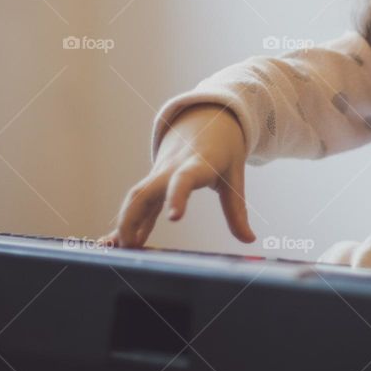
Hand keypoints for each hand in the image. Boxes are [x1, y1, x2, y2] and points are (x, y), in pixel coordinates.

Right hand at [99, 103, 255, 248]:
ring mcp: (159, 174)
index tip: (174, 218)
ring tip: (122, 250)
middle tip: (130, 247)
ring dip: (125, 222)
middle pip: (145, 191)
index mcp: (197, 164)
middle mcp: (171, 168)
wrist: (206, 121)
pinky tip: (121, 243)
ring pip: (135, 197)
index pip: (185, 179)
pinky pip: (138, 202)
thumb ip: (237, 211)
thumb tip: (249, 240)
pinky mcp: (154, 182)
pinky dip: (129, 221)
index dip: (178, 196)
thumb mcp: (234, 178)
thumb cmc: (223, 151)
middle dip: (132, 218)